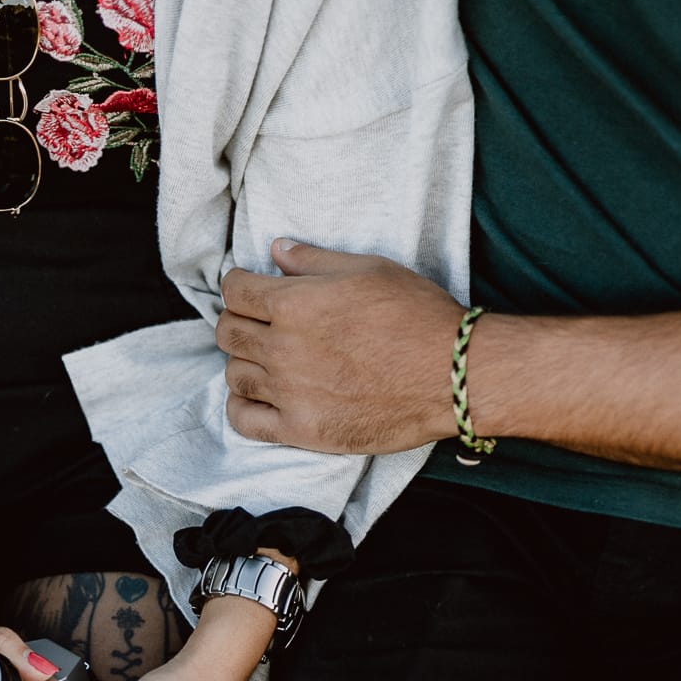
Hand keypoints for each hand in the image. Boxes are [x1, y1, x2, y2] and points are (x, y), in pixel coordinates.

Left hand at [217, 238, 468, 454]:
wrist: (451, 374)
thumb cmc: (416, 315)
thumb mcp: (369, 269)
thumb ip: (314, 261)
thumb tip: (276, 250)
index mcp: (293, 303)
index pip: (234, 291)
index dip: (239, 286)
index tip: (249, 289)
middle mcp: (283, 348)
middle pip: (229, 333)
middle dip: (238, 321)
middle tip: (258, 323)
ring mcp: (289, 392)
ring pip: (234, 375)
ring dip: (243, 363)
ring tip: (264, 360)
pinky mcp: (301, 430)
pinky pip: (245, 421)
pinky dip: (241, 408)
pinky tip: (256, 398)